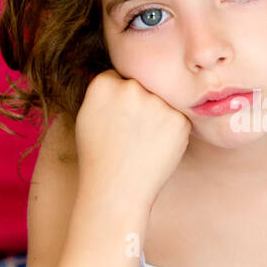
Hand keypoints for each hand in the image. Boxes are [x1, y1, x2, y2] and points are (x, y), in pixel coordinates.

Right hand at [74, 70, 191, 205]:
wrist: (117, 190)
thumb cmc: (99, 157)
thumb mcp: (88, 116)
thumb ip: (104, 92)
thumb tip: (118, 76)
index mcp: (104, 84)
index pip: (119, 77)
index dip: (120, 100)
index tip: (118, 118)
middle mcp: (131, 88)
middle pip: (142, 85)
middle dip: (140, 103)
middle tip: (133, 132)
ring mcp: (157, 103)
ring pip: (162, 100)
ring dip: (157, 115)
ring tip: (143, 142)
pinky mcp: (178, 119)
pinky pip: (177, 116)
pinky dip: (171, 129)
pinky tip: (156, 146)